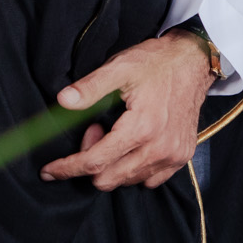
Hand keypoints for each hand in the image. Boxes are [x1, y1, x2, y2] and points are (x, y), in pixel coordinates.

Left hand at [39, 32, 212, 190]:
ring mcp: (173, 156)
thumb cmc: (156, 62)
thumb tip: (63, 101)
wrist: (193, 61)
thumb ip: (90, 87)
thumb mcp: (119, 67)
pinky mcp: (181, 157)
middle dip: (90, 160)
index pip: (95, 161)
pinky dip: (132, 169)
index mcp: (141, 128)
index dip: (68, 167)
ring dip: (112, 164)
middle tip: (95, 128)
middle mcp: (159, 149)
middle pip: (108, 178)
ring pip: (127, 181)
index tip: (48, 171)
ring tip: (115, 132)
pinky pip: (149, 180)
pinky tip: (130, 146)